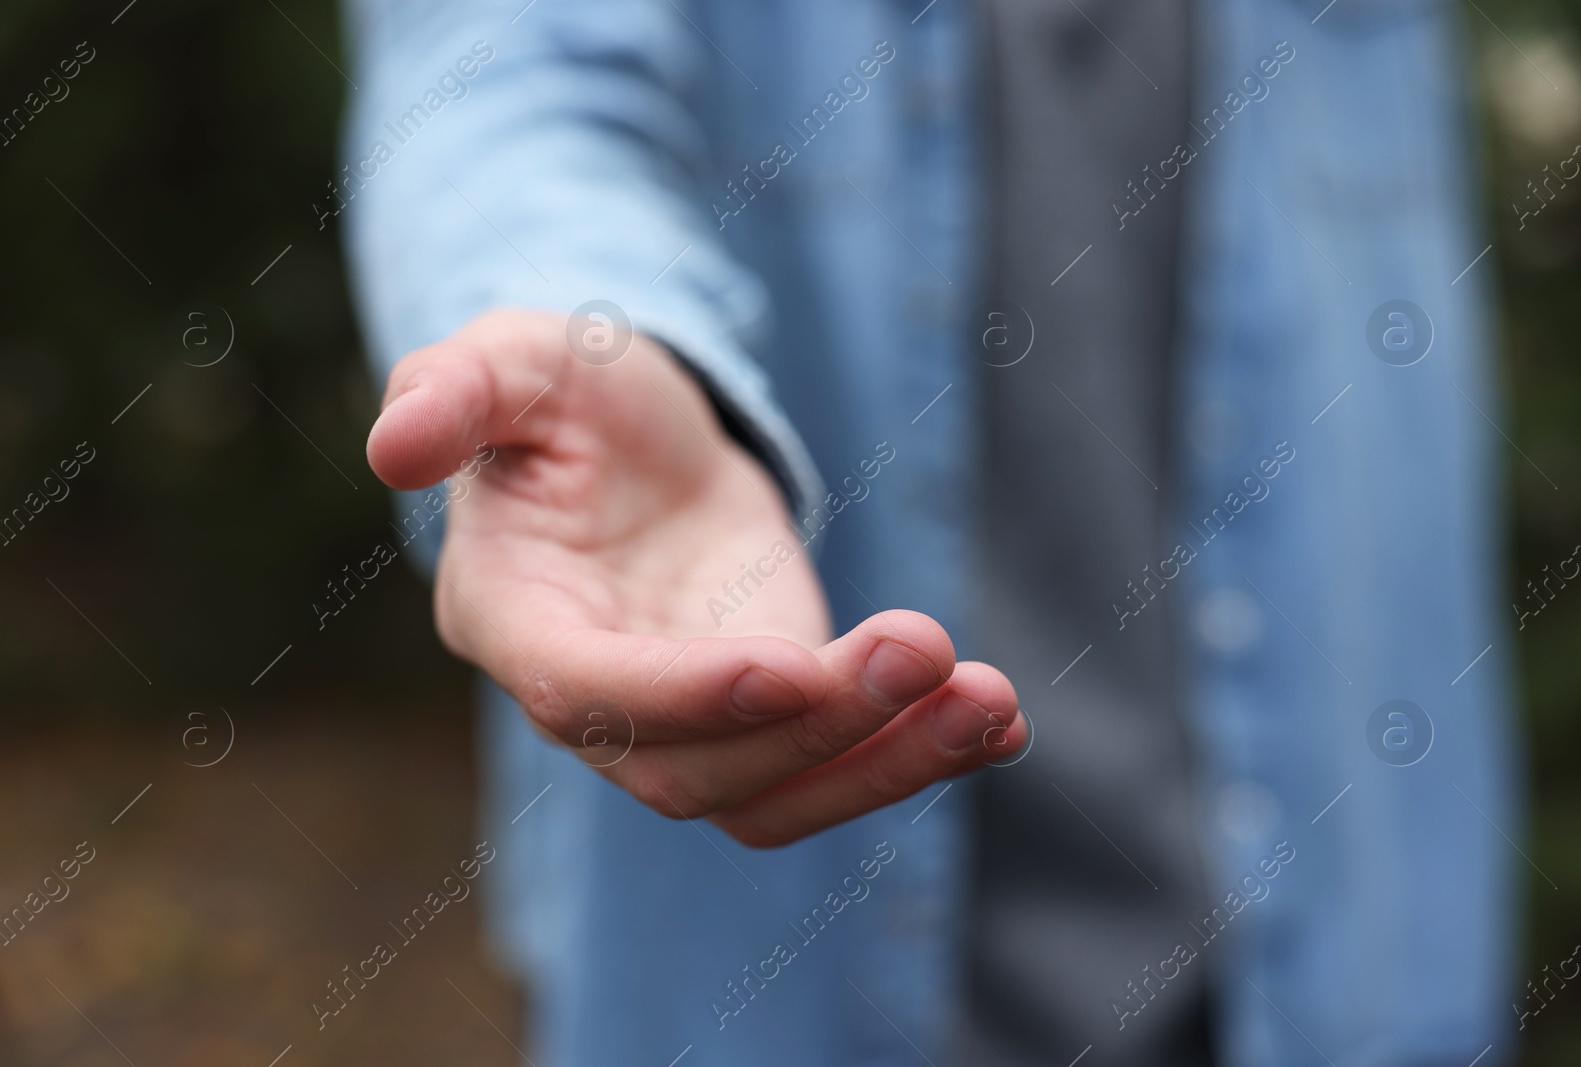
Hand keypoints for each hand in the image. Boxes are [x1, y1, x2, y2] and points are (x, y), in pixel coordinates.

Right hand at [366, 309, 1024, 845]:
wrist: (634, 432)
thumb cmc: (562, 391)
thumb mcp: (513, 359)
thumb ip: (454, 392)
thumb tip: (391, 444)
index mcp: (515, 618)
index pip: (585, 690)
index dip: (681, 694)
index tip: (789, 664)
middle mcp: (596, 696)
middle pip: (696, 771)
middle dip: (817, 724)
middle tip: (930, 649)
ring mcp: (686, 716)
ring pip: (774, 796)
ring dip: (886, 763)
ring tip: (991, 702)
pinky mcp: (767, 707)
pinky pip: (830, 766)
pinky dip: (912, 754)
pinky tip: (999, 716)